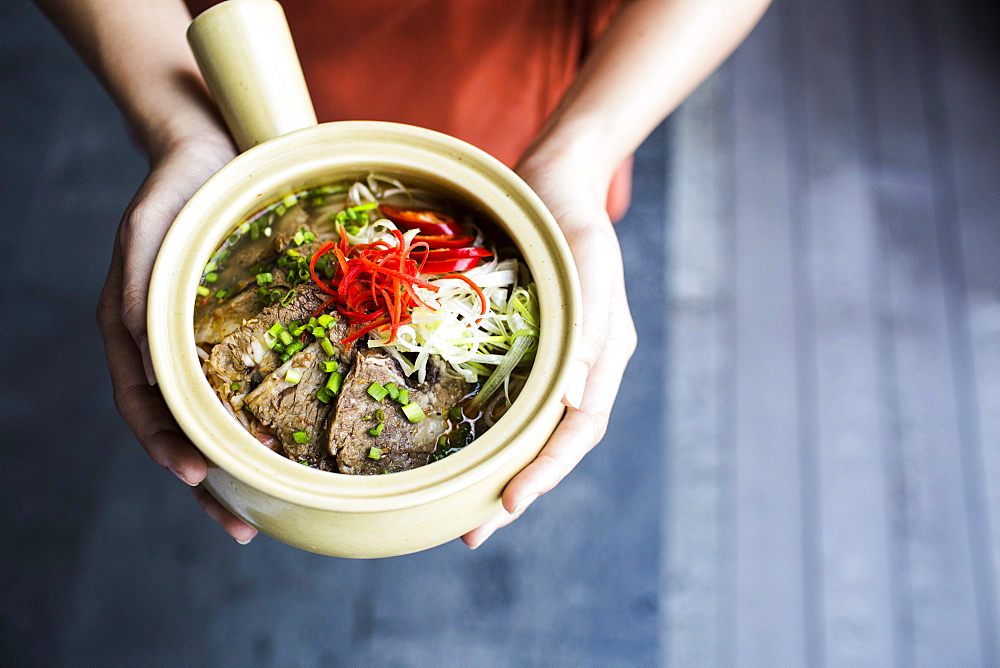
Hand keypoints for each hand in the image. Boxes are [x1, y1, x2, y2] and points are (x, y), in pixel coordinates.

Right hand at [96, 135, 257, 543]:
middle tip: (243, 528)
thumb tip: (136, 335)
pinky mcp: (243, 334)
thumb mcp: (148, 229)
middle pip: (183, 431)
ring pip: (219, 420)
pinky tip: (295, 447)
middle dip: (210, 484)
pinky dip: (266, 423)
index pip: (144, 407)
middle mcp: (167, 349)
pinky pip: (252, 389)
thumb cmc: (176, 189)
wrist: (212, 153)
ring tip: (271, 508)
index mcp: (135, 333)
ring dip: (240, 467)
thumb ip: (139, 281)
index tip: (199, 476)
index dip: (168, 445)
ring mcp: (205, 346)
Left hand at [462, 149, 637, 547]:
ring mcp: (551, 360)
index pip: (579, 430)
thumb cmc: (571, 215)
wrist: (552, 179)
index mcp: (603, 355)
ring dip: (497, 470)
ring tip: (461, 509)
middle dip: (517, 490)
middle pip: (551, 443)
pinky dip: (485, 431)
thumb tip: (574, 400)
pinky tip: (456, 448)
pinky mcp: (522, 347)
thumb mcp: (587, 261)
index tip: (508, 504)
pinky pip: (506, 399)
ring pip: (527, 429)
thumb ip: (586, 328)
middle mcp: (579, 367)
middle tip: (472, 532)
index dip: (546, 470)